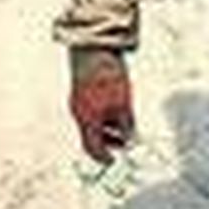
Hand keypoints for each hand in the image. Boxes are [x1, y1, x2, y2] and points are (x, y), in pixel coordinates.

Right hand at [68, 48, 134, 163]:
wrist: (92, 47)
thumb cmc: (105, 74)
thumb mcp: (123, 104)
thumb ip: (126, 125)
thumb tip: (130, 138)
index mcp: (87, 119)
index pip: (93, 148)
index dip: (104, 157)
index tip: (113, 160)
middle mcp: (79, 111)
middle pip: (91, 135)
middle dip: (107, 141)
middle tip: (122, 143)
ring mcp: (78, 99)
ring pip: (90, 121)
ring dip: (106, 127)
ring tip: (122, 125)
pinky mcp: (80, 88)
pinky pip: (90, 108)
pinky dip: (102, 114)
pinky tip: (114, 108)